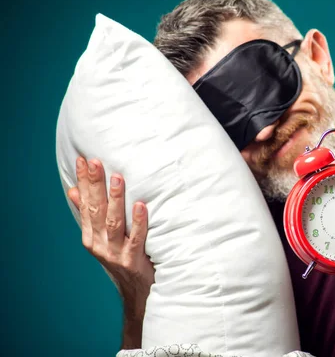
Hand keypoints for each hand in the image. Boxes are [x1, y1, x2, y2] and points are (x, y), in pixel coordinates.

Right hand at [67, 157, 154, 319]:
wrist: (138, 292)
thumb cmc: (124, 257)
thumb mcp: (103, 237)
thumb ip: (91, 216)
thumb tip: (74, 191)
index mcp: (90, 237)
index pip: (85, 204)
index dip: (84, 182)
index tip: (83, 160)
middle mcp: (99, 245)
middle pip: (95, 211)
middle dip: (95, 185)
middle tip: (96, 162)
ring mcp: (115, 253)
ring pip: (113, 223)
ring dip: (115, 200)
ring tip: (118, 178)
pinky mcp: (133, 260)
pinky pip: (137, 238)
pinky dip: (139, 221)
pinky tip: (141, 205)